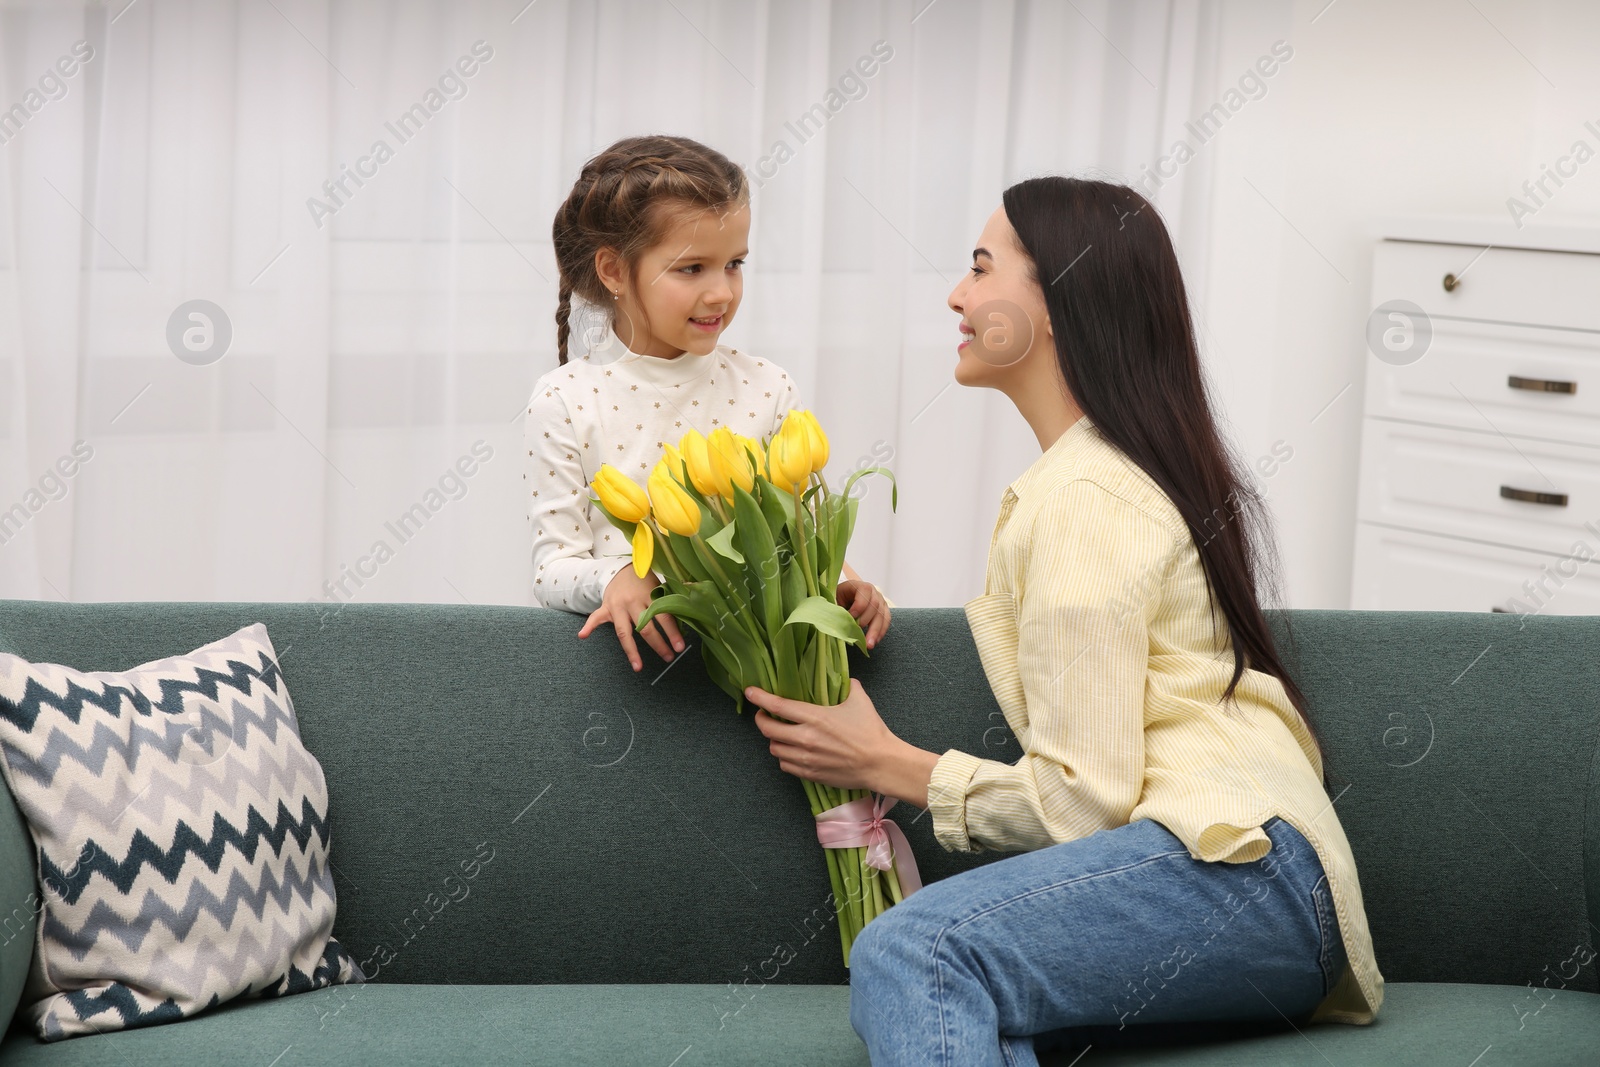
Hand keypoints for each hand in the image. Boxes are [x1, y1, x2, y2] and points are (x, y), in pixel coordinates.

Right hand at [578, 566, 684, 670]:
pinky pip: (595, 617)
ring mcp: (617, 606)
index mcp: (649, 595)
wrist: (622, 569)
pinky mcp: (606, 608)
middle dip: (658, 645)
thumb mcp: (659, 585)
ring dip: (631, 651)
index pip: (663, 617)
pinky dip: (589, 626)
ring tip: (638, 667)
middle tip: (668, 657)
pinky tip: (583, 636)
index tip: (679, 647)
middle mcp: (632, 602)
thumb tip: (690, 612)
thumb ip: (669, 600)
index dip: (672, 633)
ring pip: (624, 632)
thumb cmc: (644, 580)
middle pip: (645, 628)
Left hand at [746, 679, 895, 790]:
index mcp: (815, 716)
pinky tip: (792, 751)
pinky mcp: (810, 774)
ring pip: (774, 749)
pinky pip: (785, 765)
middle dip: (761, 720)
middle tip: (764, 715)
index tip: (750, 692)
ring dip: (774, 740)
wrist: (880, 763)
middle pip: (767, 729)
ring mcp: (806, 758)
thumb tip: (844, 680)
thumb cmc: (871, 731)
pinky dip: (784, 757)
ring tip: (781, 734)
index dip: (759, 698)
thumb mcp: (859, 700)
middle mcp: (805, 738)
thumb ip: (847, 686)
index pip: (777, 705)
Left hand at [836, 580, 890, 649]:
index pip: (864, 591)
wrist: (844, 598)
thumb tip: (838, 624)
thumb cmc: (837, 599)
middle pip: (875, 605)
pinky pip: (886, 621)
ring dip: (876, 631)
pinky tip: (875, 641)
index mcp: (858, 585)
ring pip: (882, 615)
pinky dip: (880, 632)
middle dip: (867, 621)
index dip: (859, 605)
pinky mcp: (883, 611)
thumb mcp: (833, 600)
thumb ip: (836, 609)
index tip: (851, 617)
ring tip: (869, 644)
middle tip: (859, 635)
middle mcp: (872, 592)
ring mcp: (880, 601)